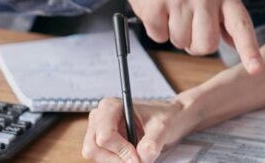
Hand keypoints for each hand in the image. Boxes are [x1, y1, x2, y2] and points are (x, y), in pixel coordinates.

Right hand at [82, 97, 199, 162]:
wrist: (170, 119)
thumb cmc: (165, 116)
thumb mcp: (162, 127)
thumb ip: (151, 143)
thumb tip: (141, 159)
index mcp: (111, 106)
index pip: (104, 135)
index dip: (121, 151)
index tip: (138, 158)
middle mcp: (100, 117)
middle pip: (94, 147)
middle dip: (116, 158)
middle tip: (137, 161)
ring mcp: (98, 131)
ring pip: (96, 156)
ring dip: (117, 161)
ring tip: (137, 156)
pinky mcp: (103, 143)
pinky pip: (103, 159)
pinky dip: (118, 161)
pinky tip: (132, 156)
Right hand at [111, 0, 262, 73]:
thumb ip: (224, 15)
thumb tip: (236, 43)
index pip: (241, 24)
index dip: (249, 49)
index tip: (256, 68)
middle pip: (207, 45)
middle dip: (194, 44)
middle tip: (186, 22)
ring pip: (181, 43)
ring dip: (173, 34)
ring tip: (170, 10)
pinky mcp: (156, 4)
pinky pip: (159, 37)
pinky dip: (156, 29)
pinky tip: (157, 9)